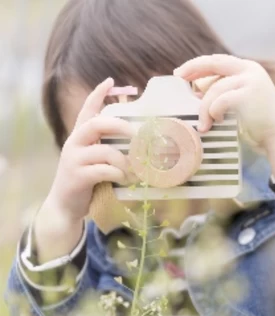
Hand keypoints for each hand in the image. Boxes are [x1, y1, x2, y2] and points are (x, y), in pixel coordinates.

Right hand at [35, 78, 135, 260]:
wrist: (66, 206)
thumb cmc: (88, 181)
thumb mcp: (97, 161)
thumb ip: (110, 149)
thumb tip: (140, 142)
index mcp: (80, 137)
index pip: (87, 110)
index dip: (98, 95)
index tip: (110, 81)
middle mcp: (74, 143)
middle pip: (96, 124)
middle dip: (120, 126)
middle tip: (137, 134)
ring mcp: (73, 160)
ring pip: (104, 151)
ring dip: (124, 161)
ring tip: (134, 170)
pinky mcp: (77, 176)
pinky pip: (103, 170)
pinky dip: (119, 175)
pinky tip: (125, 180)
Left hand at [174, 54, 274, 150]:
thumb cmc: (257, 123)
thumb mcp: (240, 101)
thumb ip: (224, 92)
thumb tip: (195, 91)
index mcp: (248, 69)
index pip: (218, 60)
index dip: (197, 64)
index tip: (181, 73)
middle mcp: (250, 70)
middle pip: (214, 62)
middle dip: (193, 69)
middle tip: (179, 79)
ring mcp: (251, 81)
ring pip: (215, 88)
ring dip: (205, 108)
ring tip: (204, 125)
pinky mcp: (250, 94)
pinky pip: (221, 100)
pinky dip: (214, 111)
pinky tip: (216, 121)